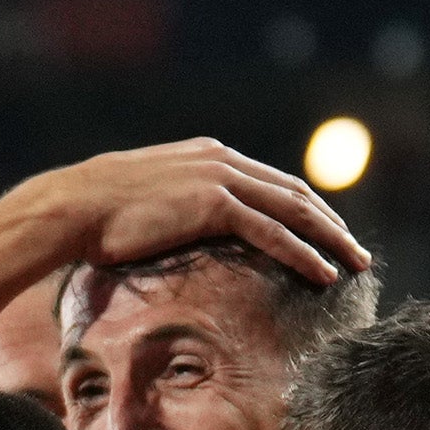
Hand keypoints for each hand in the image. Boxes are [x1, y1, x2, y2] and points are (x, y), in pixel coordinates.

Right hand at [23, 138, 368, 285]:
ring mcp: (219, 179)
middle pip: (294, 192)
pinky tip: (325, 273)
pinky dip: (303, 252)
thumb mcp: (144, 202)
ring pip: (294, 210)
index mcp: (209, 156)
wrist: (72, 206)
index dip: (306, 208)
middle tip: (357, 250)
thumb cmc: (95, 214)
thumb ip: (174, 207)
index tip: (327, 231)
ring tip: (356, 263)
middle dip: (331, 222)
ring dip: (331, 238)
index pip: (272, 182)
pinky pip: (272, 232)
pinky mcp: (214, 204)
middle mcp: (221, 160)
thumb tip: (175, 231)